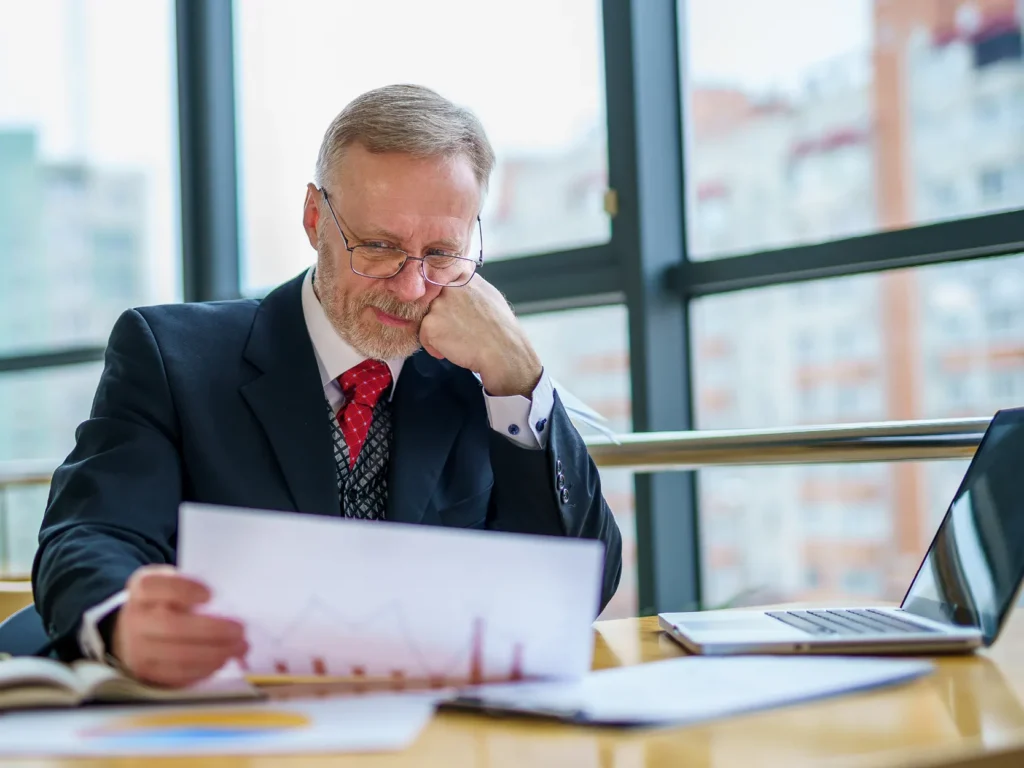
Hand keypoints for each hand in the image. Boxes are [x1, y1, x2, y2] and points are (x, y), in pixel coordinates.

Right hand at [111, 565, 247, 687]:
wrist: (136, 629)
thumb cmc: (167, 601)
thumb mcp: (175, 583)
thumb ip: (194, 587)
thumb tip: (226, 604)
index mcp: (141, 588)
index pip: (154, 587)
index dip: (183, 590)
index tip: (210, 595)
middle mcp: (134, 619)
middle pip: (171, 626)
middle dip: (211, 630)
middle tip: (240, 629)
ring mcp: (137, 648)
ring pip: (177, 655)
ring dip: (215, 653)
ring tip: (240, 646)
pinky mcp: (147, 672)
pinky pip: (178, 674)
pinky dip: (205, 668)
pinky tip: (223, 659)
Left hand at [418, 275, 541, 396]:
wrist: (503, 352)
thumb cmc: (501, 329)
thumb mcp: (489, 296)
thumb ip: (469, 287)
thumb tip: (459, 283)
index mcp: (464, 277)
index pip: (443, 283)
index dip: (448, 302)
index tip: (457, 314)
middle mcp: (449, 286)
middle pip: (433, 302)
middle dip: (442, 317)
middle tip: (461, 330)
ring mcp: (438, 304)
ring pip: (428, 319)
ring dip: (439, 332)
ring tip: (460, 340)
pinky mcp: (430, 324)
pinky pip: (424, 336)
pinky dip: (435, 346)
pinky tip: (454, 348)